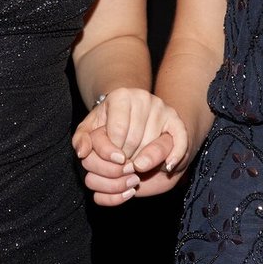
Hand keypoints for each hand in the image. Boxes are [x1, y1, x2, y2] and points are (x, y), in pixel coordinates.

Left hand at [72, 88, 189, 205]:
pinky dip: (175, 156)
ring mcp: (162, 108)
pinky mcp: (176, 120)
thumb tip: (83, 152)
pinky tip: (167, 167)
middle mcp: (143, 98)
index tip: (113, 159)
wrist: (132, 112)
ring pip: (155, 145)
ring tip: (136, 165)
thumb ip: (82, 139)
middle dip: (127, 160)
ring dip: (145, 163)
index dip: (113, 152)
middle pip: (135, 141)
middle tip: (124, 166)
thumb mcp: (91, 128)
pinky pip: (180, 140)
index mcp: (120, 96)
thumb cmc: (109, 124)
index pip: (117, 132)